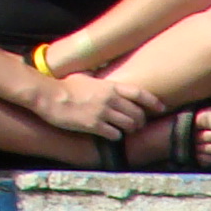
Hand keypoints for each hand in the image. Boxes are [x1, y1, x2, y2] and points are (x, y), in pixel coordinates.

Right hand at [30, 68, 155, 137]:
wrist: (48, 96)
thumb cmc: (64, 85)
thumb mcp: (84, 76)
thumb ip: (97, 77)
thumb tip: (98, 73)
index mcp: (109, 86)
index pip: (139, 93)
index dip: (153, 102)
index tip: (161, 108)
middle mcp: (109, 99)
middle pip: (137, 113)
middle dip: (141, 121)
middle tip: (137, 124)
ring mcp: (103, 113)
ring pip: (129, 125)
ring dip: (130, 130)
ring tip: (126, 130)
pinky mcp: (94, 126)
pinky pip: (115, 135)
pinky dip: (116, 136)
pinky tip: (111, 135)